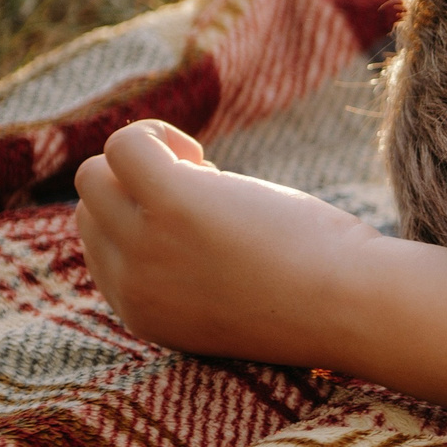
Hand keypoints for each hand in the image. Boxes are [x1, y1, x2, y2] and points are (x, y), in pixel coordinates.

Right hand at [74, 119, 382, 366]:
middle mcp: (132, 286)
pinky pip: (125, 144)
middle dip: (145, 189)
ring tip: (213, 180)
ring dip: (148, 161)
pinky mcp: (171, 205)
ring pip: (95, 175)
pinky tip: (205, 157)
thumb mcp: (233, 290)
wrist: (353, 307)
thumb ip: (189, 262)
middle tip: (217, 201)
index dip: (149, 219)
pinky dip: (156, 133)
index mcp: (143, 313)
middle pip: (93, 208)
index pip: (102, 248)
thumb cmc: (319, 294)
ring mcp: (146, 245)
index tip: (210, 226)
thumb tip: (182, 187)